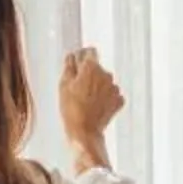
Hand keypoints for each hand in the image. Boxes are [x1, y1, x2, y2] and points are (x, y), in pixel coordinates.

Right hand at [58, 48, 124, 170]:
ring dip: (97, 87)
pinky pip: (111, 94)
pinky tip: (95, 106)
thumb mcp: (64, 85)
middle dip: (89, 74)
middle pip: (98, 68)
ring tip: (86, 100)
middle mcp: (106, 74)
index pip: (90, 51)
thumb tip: (72, 57)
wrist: (84, 131)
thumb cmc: (72, 109)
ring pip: (105, 81)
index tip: (78, 64)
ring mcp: (114, 88)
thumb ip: (69, 66)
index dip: (82, 57)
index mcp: (91, 67)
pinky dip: (104, 98)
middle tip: (78, 88)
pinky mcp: (118, 100)